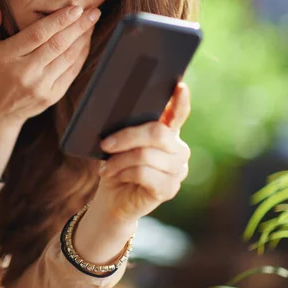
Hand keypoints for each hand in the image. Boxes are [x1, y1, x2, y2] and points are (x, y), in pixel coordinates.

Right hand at [0, 0, 100, 129]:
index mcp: (7, 56)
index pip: (37, 34)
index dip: (59, 20)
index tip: (75, 8)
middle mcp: (25, 72)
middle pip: (57, 44)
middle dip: (78, 26)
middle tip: (93, 11)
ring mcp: (40, 86)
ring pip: (67, 57)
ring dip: (83, 39)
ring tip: (92, 22)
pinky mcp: (52, 96)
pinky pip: (71, 72)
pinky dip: (81, 55)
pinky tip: (86, 42)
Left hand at [93, 83, 190, 224]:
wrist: (113, 201)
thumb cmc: (117, 167)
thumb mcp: (120, 144)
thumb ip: (128, 128)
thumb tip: (119, 112)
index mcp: (168, 133)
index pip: (180, 113)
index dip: (181, 101)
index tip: (180, 87)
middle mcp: (178, 150)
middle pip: (157, 133)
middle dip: (127, 136)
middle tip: (105, 144)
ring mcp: (177, 170)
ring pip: (145, 155)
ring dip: (119, 160)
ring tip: (106, 167)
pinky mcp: (169, 189)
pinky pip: (143, 174)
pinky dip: (123, 173)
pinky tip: (115, 176)